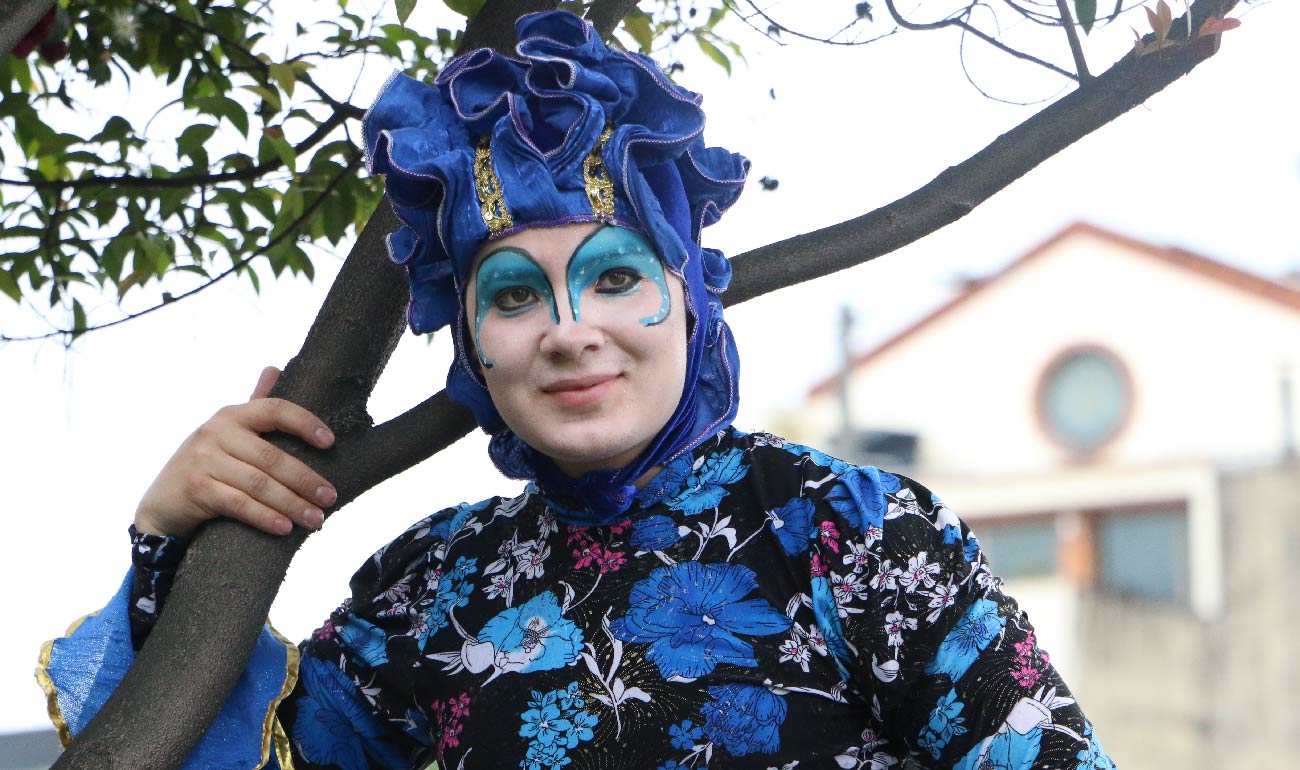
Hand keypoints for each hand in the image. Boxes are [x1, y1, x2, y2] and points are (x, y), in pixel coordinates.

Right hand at [134, 367, 337, 537]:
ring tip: (316, 519)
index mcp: (231, 416)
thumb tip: (275, 368)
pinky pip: (239, 504)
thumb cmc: (207, 466)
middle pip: (272, 456)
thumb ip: (254, 408)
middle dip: (306, 480)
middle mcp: (216, 432)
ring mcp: (203, 460)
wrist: (161, 504)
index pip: (275, 409)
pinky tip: (284, 528)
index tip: (331, 442)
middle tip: (330, 497)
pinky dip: (265, 517)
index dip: (305, 422)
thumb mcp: (227, 435)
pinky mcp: (196, 488)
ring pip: (259, 484)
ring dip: (292, 504)